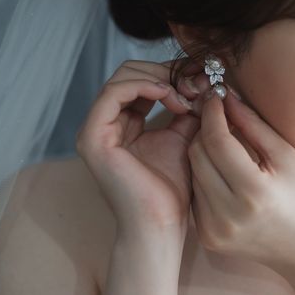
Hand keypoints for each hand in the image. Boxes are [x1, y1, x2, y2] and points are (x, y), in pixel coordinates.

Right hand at [76, 60, 207, 242]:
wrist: (161, 223)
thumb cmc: (172, 188)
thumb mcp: (183, 137)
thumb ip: (186, 109)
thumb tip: (200, 80)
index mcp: (122, 123)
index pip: (141, 80)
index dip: (171, 72)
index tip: (201, 75)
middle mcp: (104, 123)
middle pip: (130, 73)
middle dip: (167, 72)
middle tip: (197, 82)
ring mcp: (94, 129)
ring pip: (122, 77)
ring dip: (159, 78)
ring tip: (187, 94)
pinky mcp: (92, 137)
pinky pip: (114, 93)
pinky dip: (144, 86)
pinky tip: (170, 95)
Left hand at [187, 90, 294, 273]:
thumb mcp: (286, 156)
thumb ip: (253, 124)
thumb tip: (226, 97)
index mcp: (253, 192)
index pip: (217, 141)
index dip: (213, 114)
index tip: (215, 96)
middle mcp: (227, 214)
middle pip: (197, 155)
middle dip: (205, 130)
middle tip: (219, 116)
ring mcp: (212, 229)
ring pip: (192, 172)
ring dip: (203, 152)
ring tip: (223, 143)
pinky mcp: (206, 237)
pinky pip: (194, 193)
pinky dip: (204, 176)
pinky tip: (222, 171)